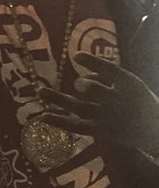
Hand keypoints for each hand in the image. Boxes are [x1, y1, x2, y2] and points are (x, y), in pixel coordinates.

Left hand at [37, 51, 158, 153]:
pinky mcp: (100, 132)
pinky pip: (77, 126)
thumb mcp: (130, 84)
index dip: (93, 62)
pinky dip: (59, 121)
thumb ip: (107, 75)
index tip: (76, 55)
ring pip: (80, 108)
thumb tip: (83, 71)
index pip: (111, 71)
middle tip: (79, 85)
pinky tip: (43, 116)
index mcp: (130, 85)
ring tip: (40, 91)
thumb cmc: (139, 101)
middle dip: (86, 86)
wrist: (157, 132)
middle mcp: (118, 102)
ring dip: (58, 99)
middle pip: (96, 92)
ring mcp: (108, 119)